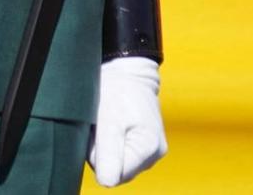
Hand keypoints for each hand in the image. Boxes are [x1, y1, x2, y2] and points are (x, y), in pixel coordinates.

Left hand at [90, 57, 166, 185]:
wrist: (127, 70)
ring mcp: (149, 152)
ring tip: (107, 121)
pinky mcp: (142, 147)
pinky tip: (111, 125)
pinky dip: (109, 142)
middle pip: (115, 171)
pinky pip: (118, 154)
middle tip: (101, 123)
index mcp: (149, 149)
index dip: (99, 155)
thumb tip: (107, 183)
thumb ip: (108, 153)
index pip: (114, 175)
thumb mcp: (108, 119)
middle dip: (101, 151)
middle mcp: (153, 155)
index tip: (100, 131)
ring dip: (104, 146)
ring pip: (115, 163)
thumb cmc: (117, 89)